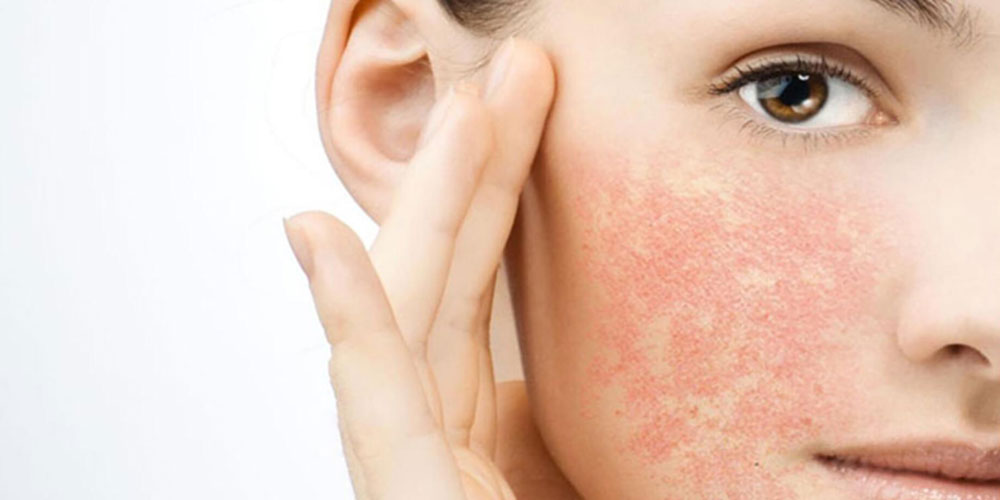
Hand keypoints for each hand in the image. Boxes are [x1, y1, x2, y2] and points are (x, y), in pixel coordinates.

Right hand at [285, 38, 555, 498]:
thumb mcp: (550, 480)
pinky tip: (317, 233)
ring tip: (462, 109)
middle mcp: (430, 438)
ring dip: (429, 205)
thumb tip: (535, 377)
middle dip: (475, 175)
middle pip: (447, 285)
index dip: (488, 208)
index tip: (518, 125)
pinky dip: (349, 313)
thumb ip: (533, 432)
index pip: (470, 303)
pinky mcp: (402, 497)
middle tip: (517, 79)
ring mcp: (404, 470)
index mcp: (465, 433)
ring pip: (411, 314)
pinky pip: (374, 402)